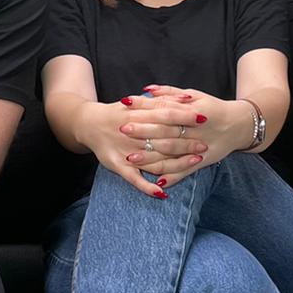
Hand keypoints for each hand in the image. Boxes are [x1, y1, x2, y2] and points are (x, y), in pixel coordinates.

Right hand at [75, 97, 205, 196]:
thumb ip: (160, 101)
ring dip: (176, 164)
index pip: (166, 116)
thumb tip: (187, 99)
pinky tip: (162, 193)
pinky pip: (134, 180)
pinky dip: (148, 188)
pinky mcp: (118, 167)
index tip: (204, 119)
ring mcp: (126, 152)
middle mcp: (133, 134)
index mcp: (138, 116)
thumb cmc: (118, 113)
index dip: (185, 118)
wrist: (88, 124)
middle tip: (204, 145)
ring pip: (154, 160)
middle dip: (186, 142)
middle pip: (165, 139)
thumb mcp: (137, 103)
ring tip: (195, 163)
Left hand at [123, 84, 251, 186]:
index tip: (126, 105)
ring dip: (150, 157)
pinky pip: (185, 171)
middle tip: (122, 129)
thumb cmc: (212, 108)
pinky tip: (155, 183)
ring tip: (130, 158)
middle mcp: (194, 129)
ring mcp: (198, 147)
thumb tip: (146, 89)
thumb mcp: (195, 95)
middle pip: (165, 130)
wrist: (239, 125)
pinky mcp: (203, 162)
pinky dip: (171, 177)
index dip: (145, 107)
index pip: (164, 108)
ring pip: (171, 153)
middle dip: (143, 131)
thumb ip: (170, 92)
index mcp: (192, 110)